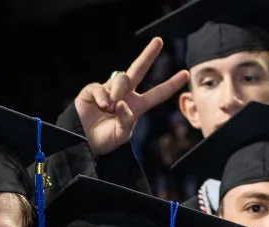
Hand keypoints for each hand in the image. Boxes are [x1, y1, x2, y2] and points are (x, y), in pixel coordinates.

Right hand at [74, 37, 189, 156]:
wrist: (82, 142)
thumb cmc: (104, 140)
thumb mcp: (121, 135)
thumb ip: (126, 121)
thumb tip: (120, 103)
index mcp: (136, 107)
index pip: (157, 94)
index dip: (170, 84)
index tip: (185, 74)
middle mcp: (124, 95)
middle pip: (138, 70)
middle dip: (148, 54)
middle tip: (159, 41)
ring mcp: (108, 90)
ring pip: (121, 78)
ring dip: (119, 90)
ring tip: (111, 107)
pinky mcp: (93, 90)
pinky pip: (101, 87)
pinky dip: (103, 96)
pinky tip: (102, 105)